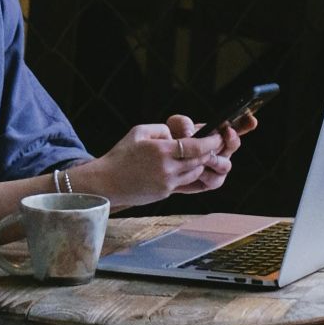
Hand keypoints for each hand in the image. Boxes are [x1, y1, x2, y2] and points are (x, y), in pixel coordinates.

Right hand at [75, 122, 221, 207]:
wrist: (105, 183)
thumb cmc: (120, 155)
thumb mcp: (139, 132)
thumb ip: (162, 129)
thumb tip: (177, 134)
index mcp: (161, 151)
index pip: (196, 146)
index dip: (211, 141)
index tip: (217, 136)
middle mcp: (167, 169)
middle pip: (200, 161)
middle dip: (209, 152)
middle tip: (214, 144)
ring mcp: (167, 184)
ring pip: (195, 173)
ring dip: (199, 164)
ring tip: (197, 155)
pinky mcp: (165, 194)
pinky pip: (184, 183)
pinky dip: (187, 174)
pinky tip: (183, 166)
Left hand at [163, 112, 253, 193]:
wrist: (163, 164)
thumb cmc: (171, 141)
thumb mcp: (174, 126)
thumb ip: (182, 123)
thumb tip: (191, 133)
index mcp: (217, 133)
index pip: (237, 126)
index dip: (246, 123)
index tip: (252, 119)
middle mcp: (222, 149)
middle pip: (234, 145)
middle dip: (232, 139)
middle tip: (227, 133)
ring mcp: (218, 167)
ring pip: (225, 165)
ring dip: (215, 159)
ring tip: (204, 156)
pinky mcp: (210, 182)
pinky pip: (214, 180)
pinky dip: (206, 175)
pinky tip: (197, 170)